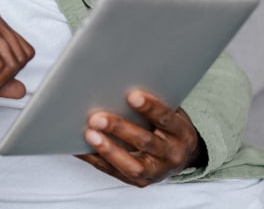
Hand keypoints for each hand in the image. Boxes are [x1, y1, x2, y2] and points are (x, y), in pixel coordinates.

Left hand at [76, 90, 205, 186]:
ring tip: (89, 134)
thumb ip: (154, 102)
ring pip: (132, 165)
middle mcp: (172, 155)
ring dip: (108, 149)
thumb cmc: (169, 126)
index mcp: (182, 133)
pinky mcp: (141, 182)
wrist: (181, 156)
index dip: (150, 108)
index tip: (132, 96)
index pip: (166, 119)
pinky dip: (97, 159)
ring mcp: (157, 172)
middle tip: (97, 117)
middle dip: (120, 129)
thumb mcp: (172, 111)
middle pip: (145, 142)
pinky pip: (115, 173)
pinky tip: (81, 148)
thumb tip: (121, 81)